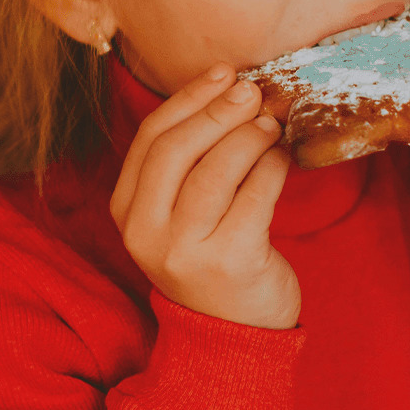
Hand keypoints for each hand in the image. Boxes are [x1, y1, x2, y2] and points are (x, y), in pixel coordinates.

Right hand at [109, 64, 300, 329]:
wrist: (232, 336)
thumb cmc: (211, 256)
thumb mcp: (180, 211)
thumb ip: (190, 159)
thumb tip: (229, 87)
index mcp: (127, 211)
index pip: (151, 138)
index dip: (189, 98)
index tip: (223, 74)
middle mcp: (146, 232)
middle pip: (177, 149)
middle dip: (219, 111)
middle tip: (253, 91)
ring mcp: (185, 250)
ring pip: (217, 170)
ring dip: (250, 136)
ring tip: (271, 124)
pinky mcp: (230, 261)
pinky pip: (256, 195)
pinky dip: (273, 167)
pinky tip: (282, 159)